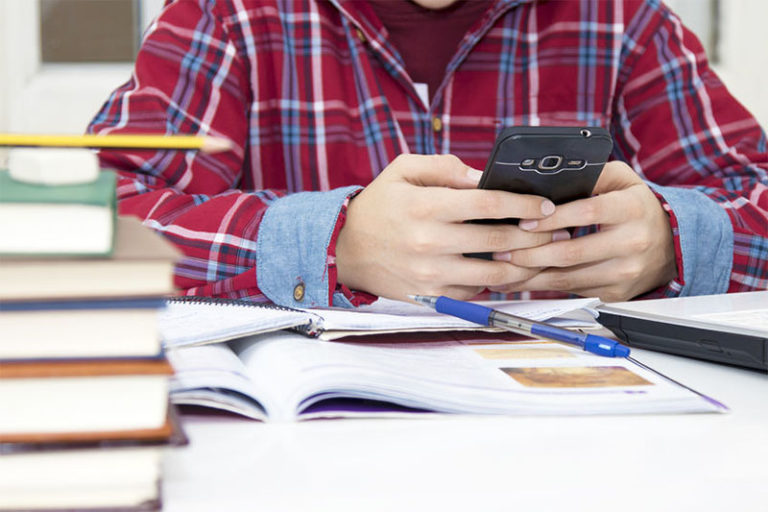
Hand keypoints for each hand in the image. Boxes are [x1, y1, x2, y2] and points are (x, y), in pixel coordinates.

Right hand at [335, 154, 566, 301]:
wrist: (344, 249)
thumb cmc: (379, 205)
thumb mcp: (403, 170)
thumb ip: (444, 168)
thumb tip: (483, 177)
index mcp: (427, 206)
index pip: (488, 204)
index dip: (523, 204)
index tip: (545, 205)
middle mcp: (430, 242)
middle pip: (499, 242)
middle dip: (535, 235)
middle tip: (558, 230)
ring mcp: (431, 274)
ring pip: (494, 275)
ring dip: (525, 265)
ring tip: (542, 254)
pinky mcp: (430, 295)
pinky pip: (475, 291)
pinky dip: (495, 282)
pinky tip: (508, 270)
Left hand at [492, 161, 677, 301]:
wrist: (672, 244)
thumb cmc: (635, 207)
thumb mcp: (621, 181)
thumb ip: (590, 174)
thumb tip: (549, 178)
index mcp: (631, 208)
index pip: (586, 213)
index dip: (552, 219)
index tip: (523, 221)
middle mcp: (632, 242)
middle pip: (572, 252)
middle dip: (530, 253)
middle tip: (502, 249)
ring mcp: (625, 272)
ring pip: (568, 278)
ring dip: (531, 275)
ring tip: (504, 266)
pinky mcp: (616, 293)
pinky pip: (573, 291)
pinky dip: (545, 286)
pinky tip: (524, 279)